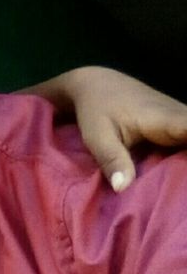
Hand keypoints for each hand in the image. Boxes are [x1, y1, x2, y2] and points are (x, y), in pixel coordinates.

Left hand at [25, 67, 186, 190]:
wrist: (95, 83)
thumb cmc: (96, 109)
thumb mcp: (97, 136)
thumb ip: (112, 160)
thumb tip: (122, 189)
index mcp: (161, 118)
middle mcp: (177, 114)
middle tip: (184, 184)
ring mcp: (178, 115)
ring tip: (182, 182)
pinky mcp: (176, 120)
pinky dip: (184, 151)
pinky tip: (178, 172)